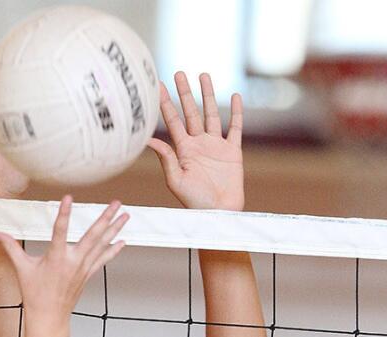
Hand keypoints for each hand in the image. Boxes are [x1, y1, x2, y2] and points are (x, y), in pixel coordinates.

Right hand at [0, 197, 128, 320]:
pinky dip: (113, 249)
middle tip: (117, 203)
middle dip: (106, 218)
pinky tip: (123, 239)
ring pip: (102, 244)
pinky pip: (103, 259)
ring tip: (126, 214)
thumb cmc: (34, 293)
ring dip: (115, 229)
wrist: (49, 316)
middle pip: (93, 235)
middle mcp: (73, 261)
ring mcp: (83, 268)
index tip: (69, 198)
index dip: (64, 214)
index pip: (60, 230)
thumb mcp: (21, 268)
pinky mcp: (88, 274)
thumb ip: (10, 247)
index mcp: (55, 258)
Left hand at [147, 72, 243, 211]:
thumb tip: (149, 140)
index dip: (165, 103)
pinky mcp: (233, 151)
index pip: (172, 120)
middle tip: (178, 73)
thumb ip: (166, 159)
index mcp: (183, 149)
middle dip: (185, 93)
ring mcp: (216, 146)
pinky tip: (235, 97)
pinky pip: (235, 128)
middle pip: (190, 112)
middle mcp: (198, 144)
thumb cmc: (195, 202)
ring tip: (204, 75)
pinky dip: (237, 112)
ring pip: (212, 114)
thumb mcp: (176, 181)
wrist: (219, 214)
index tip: (157, 86)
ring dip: (208, 95)